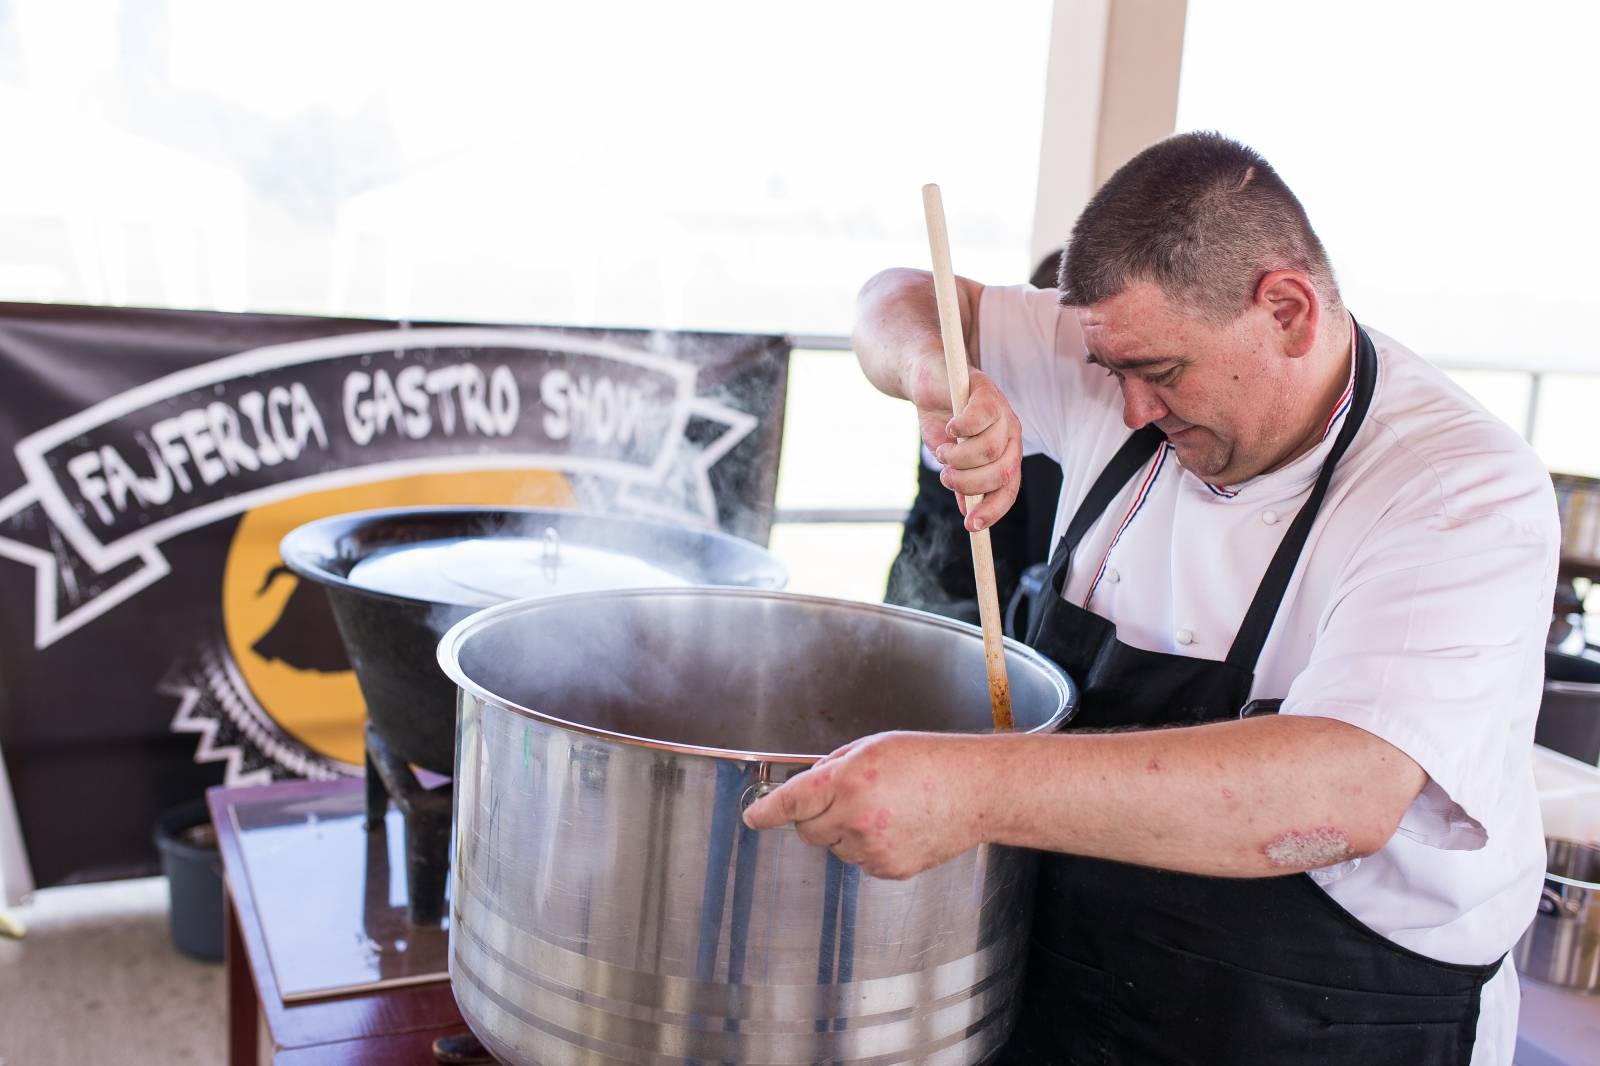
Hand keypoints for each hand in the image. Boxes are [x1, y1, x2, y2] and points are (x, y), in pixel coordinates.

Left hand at [741, 732, 991, 879]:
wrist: (975, 791)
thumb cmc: (929, 761)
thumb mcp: (872, 747)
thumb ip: (834, 767)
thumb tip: (809, 786)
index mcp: (848, 781)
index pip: (791, 802)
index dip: (766, 811)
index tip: (753, 817)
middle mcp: (855, 818)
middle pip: (807, 830)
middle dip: (816, 816)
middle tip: (847, 798)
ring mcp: (872, 848)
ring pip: (835, 847)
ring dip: (846, 831)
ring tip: (885, 809)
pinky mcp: (889, 869)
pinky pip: (861, 861)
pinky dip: (869, 847)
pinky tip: (897, 827)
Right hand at [908, 360, 1023, 532]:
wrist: (927, 381)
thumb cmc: (941, 419)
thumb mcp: (949, 457)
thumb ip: (962, 481)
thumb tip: (969, 512)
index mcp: (1006, 454)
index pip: (1008, 489)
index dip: (992, 510)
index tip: (970, 526)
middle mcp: (1010, 435)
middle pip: (1002, 473)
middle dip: (970, 483)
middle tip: (946, 477)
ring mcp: (1002, 412)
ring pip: (989, 451)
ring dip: (958, 458)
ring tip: (942, 451)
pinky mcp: (987, 392)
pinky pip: (976, 422)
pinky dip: (957, 431)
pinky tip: (948, 428)